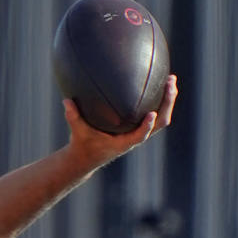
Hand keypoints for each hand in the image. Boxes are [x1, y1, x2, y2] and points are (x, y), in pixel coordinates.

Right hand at [63, 73, 177, 170]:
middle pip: (159, 123)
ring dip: (168, 101)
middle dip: (167, 104)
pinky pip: (153, 114)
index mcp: (124, 143)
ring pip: (161, 119)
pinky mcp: (137, 126)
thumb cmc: (83, 144)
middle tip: (170, 85)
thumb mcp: (77, 132)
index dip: (147, 126)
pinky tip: (157, 82)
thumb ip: (73, 117)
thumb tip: (66, 100)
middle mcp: (135, 137)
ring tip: (171, 80)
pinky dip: (158, 100)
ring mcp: (139, 131)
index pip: (139, 136)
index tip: (152, 114)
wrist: (87, 157)